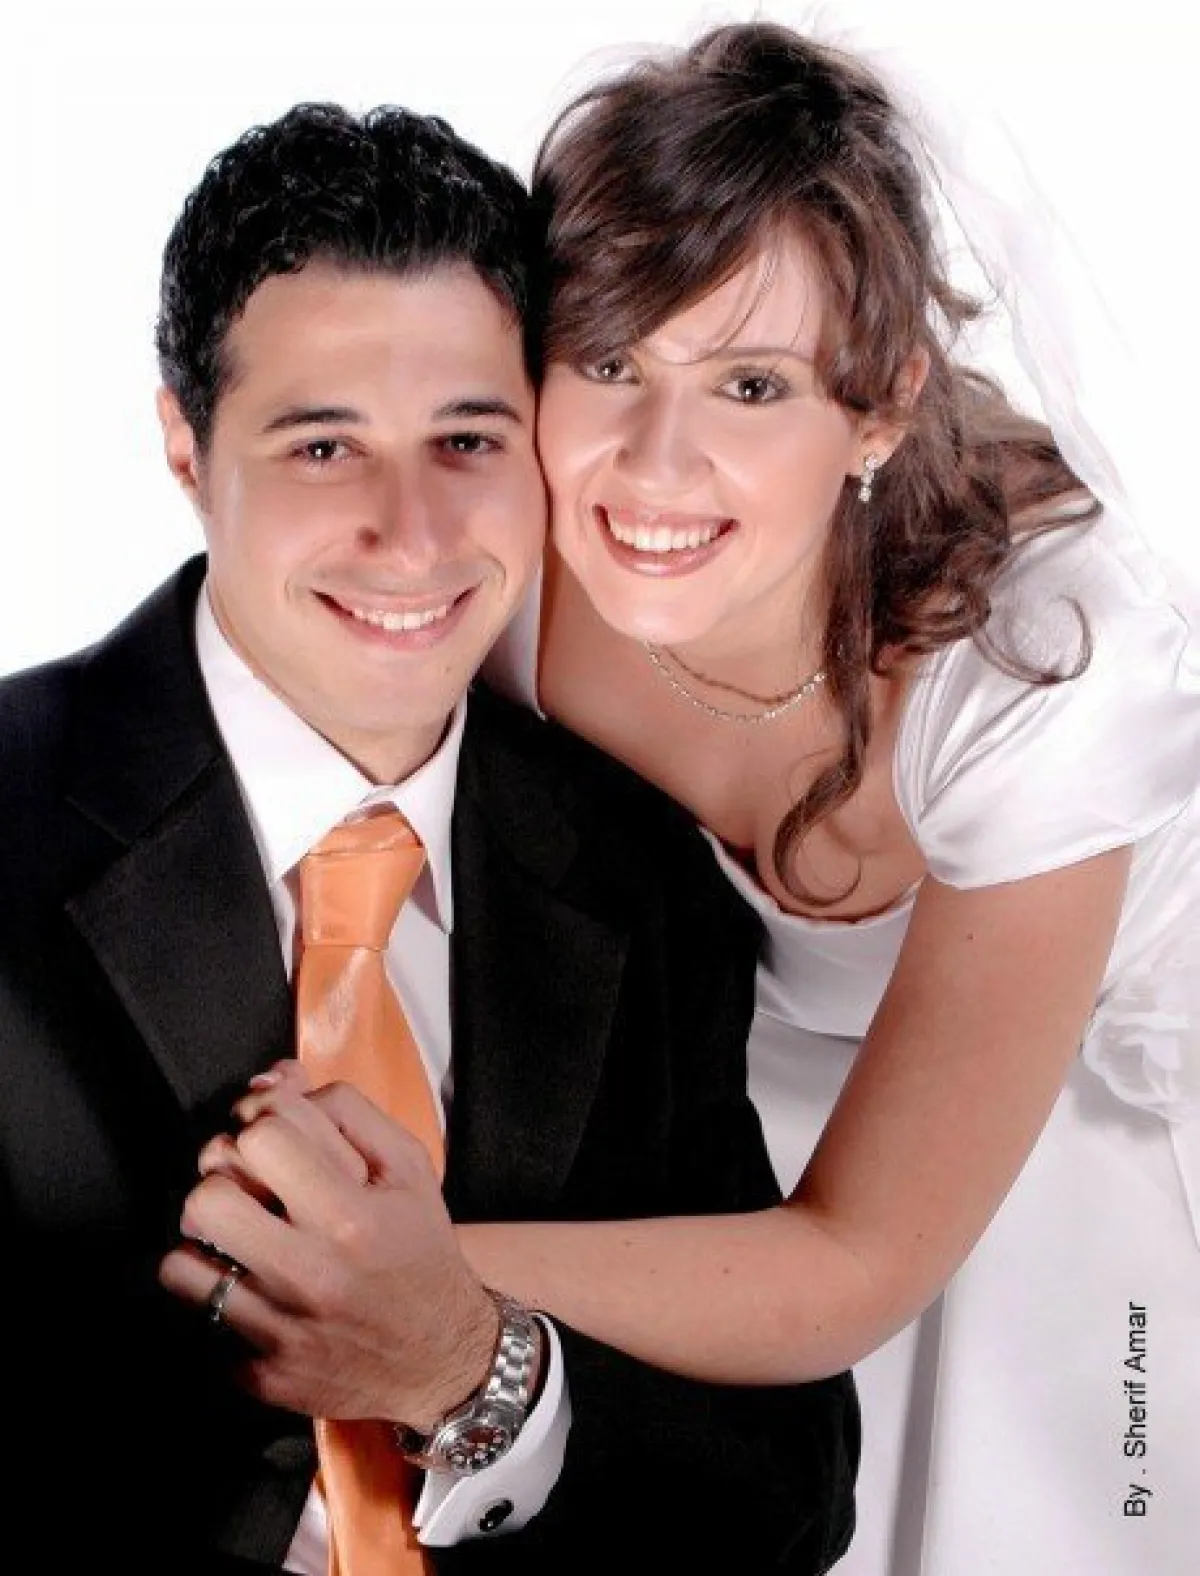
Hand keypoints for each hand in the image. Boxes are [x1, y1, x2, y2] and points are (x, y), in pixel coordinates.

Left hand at [159, 1075, 497, 1430]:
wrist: (440, 1356)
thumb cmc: (419, 1249)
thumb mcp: (407, 1166)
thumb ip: (344, 1111)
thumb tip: (269, 1082)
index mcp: (351, 1216)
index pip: (261, 1137)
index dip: (261, 1124)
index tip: (276, 1140)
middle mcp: (311, 1274)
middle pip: (207, 1198)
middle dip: (222, 1180)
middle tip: (249, 1187)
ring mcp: (279, 1330)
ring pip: (180, 1264)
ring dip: (206, 1242)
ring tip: (238, 1237)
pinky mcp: (258, 1374)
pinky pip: (200, 1321)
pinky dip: (219, 1299)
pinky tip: (254, 1289)